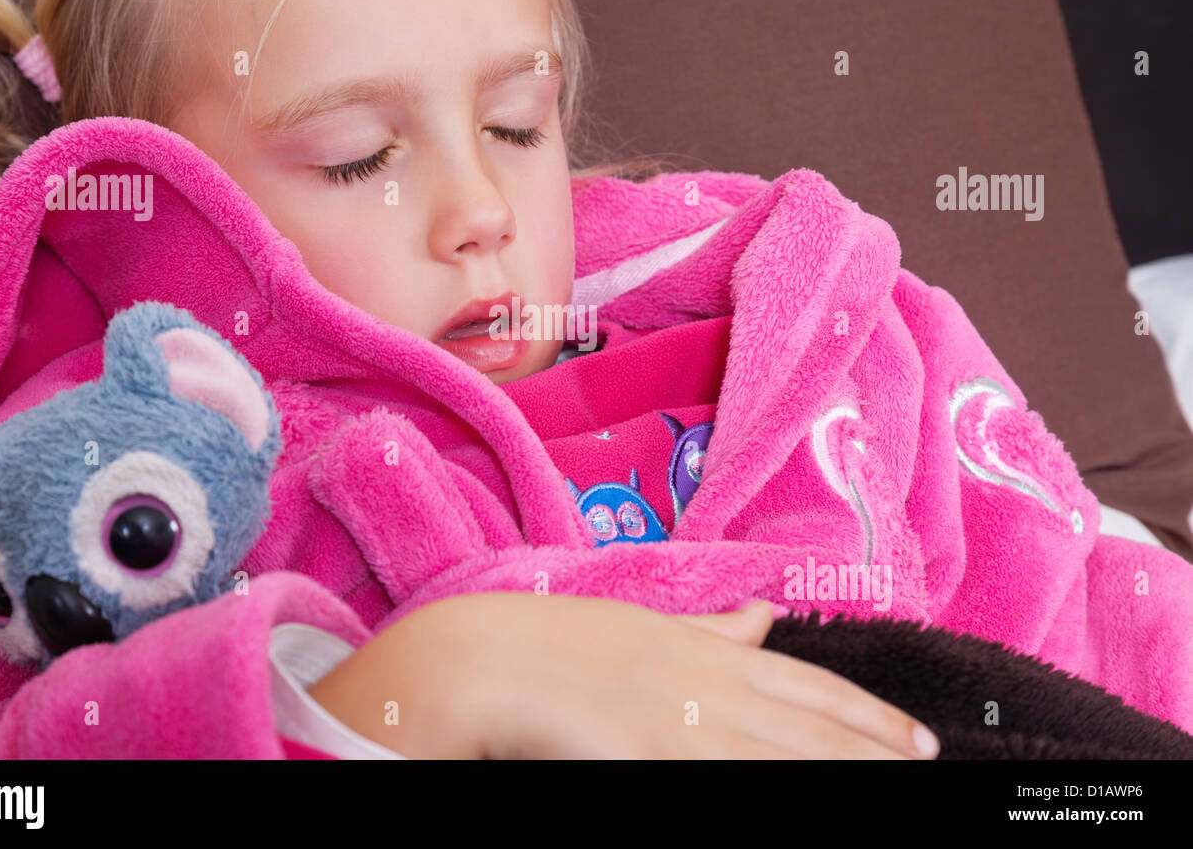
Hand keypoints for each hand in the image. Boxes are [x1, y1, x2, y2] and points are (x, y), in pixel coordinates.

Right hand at [309, 590, 940, 758]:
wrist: (483, 659)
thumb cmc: (554, 642)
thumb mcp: (641, 626)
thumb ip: (710, 628)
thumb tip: (762, 613)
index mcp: (704, 649)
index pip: (807, 682)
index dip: (866, 713)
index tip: (915, 737)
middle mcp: (707, 683)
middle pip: (809, 723)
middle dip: (872, 745)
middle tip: (928, 764)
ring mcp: (685, 722)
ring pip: (785, 752)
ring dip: (842, 766)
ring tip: (895, 783)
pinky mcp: (657, 756)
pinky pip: (734, 775)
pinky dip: (776, 778)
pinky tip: (807, 797)